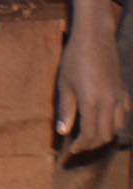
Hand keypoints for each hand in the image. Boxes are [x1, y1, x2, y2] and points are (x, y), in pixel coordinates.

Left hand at [55, 27, 131, 152]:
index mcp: (92, 102)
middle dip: (92, 144)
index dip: (81, 145)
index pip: (90, 134)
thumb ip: (66, 109)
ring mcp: (120, 98)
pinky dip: (116, 124)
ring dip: (105, 136)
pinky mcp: (125, 92)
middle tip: (80, 146)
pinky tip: (106, 121)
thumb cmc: (74, 58)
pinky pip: (124, 115)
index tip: (72, 150)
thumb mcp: (65, 83)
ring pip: (118, 128)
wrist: (95, 38)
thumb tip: (63, 131)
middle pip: (105, 135)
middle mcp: (109, 103)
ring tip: (91, 136)